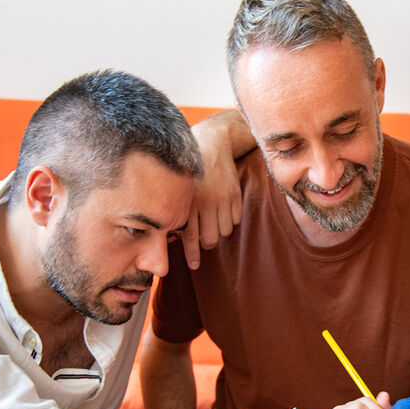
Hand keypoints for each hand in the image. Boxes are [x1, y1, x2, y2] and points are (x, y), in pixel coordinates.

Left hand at [181, 112, 246, 268]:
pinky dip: (229, 220)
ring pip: (224, 231)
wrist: (212, 143)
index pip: (190, 236)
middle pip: (210, 239)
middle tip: (206, 241)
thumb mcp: (180, 189)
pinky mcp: (235, 195)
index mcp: (188, 202)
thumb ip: (179, 212)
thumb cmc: (190, 169)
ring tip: (213, 221)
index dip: (192, 254)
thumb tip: (174, 239)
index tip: (193, 265)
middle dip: (207, 244)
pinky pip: (235, 220)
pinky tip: (223, 211)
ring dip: (219, 231)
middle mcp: (205, 202)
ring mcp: (222, 199)